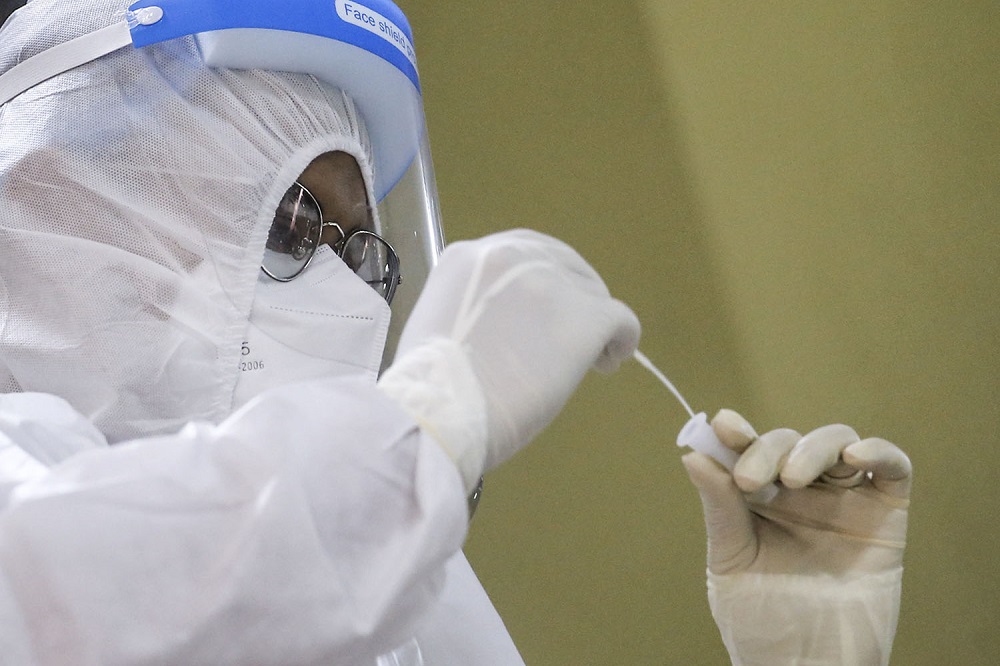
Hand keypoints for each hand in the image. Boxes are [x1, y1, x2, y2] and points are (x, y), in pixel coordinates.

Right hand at [381, 230, 639, 487]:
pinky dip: (621, 340)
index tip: (542, 316)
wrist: (438, 413)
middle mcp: (513, 256)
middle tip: (566, 341)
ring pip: (592, 293)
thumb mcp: (439, 320)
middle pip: (564, 265)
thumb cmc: (427, 386)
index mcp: (470, 257)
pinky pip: (621, 320)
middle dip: (570, 299)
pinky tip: (609, 361)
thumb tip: (505, 323)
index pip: (524, 252)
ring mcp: (551, 285)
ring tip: (585, 363)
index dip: (541, 284)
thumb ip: (473, 305)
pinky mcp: (584, 318)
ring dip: (591, 326)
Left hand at [682, 409, 910, 576]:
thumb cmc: (761, 618)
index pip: (748, 449)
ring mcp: (845, 500)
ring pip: (836, 442)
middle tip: (749, 480)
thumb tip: (693, 454)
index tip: (723, 426)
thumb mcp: (731, 558)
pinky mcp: (886, 516)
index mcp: (759, 497)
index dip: (736, 432)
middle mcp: (802, 492)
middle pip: (789, 441)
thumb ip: (719, 506)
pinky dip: (879, 451)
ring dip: (813, 448)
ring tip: (793, 479)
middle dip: (767, 449)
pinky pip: (893, 468)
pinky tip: (855, 456)